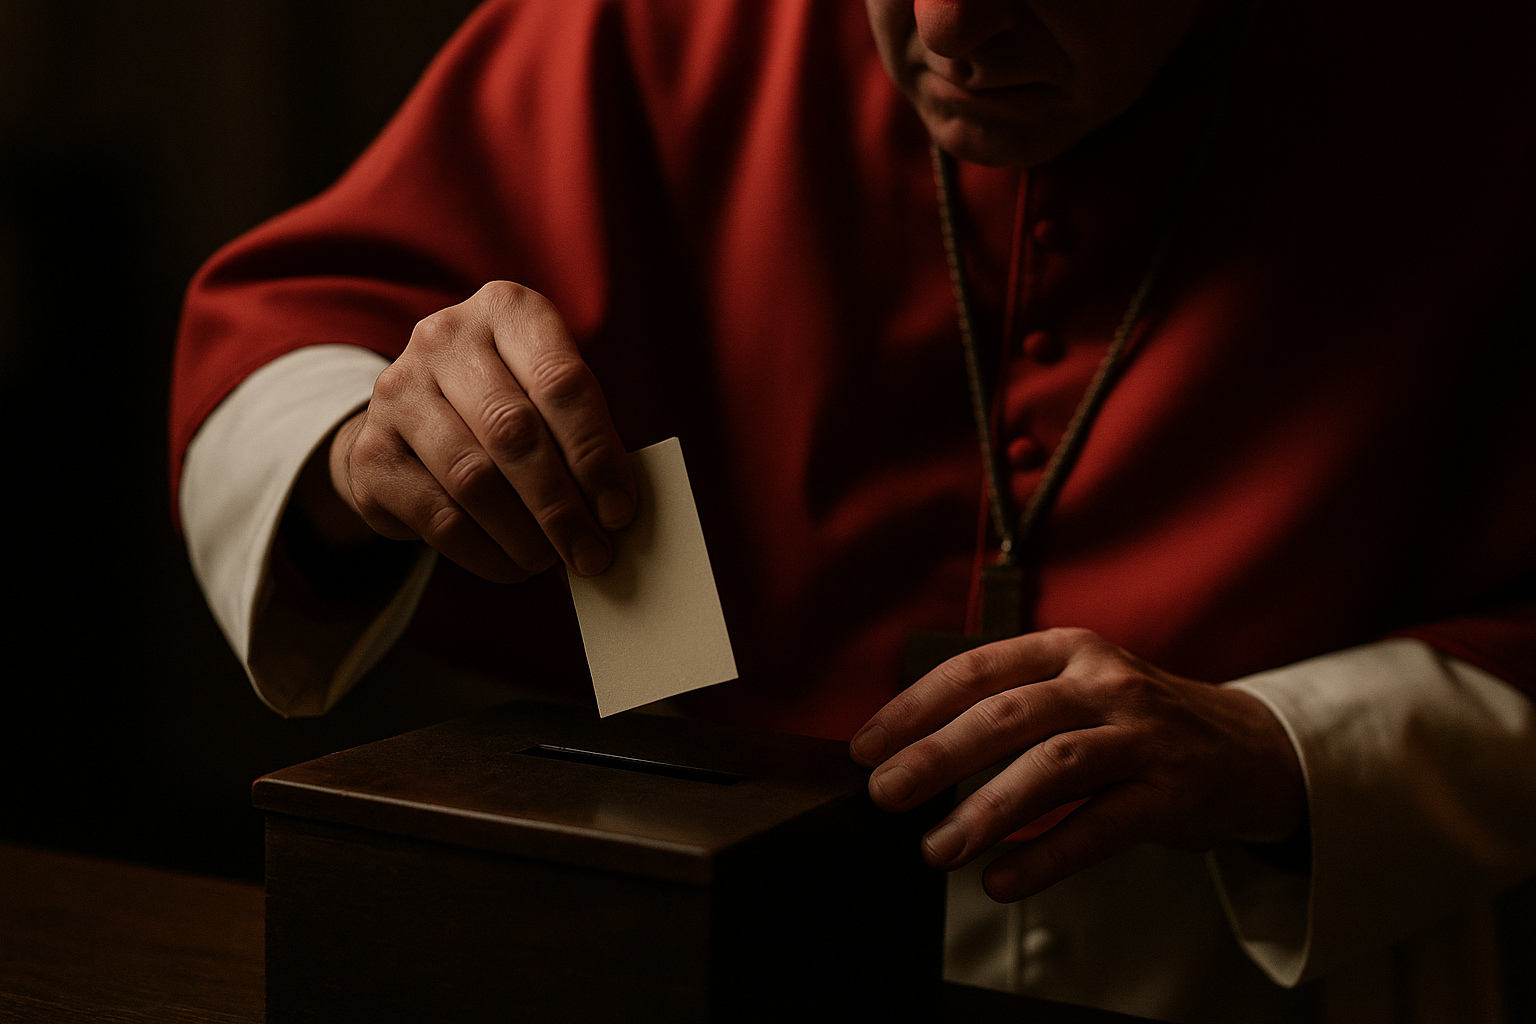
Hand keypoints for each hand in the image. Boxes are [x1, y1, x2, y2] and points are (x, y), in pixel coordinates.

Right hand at [305, 281, 635, 582]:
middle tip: (593, 554)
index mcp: (507, 310)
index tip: (620, 511)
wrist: (413, 418)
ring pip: (474, 478)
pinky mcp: (372, 450)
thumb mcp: (549, 398)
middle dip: (562, 505)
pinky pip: (438, 515)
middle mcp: (444, 337)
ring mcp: (398, 390)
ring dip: (525, 535)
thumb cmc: (511, 405)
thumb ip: (581, 439)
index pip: (562, 382)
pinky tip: (513, 566)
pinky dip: (485, 552)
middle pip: (515, 432)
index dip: (595, 453)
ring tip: (555, 562)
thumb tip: (614, 517)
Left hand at [850, 627, 1305, 900]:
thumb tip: (911, 749)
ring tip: (937, 848)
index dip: (914, 707)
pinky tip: (1001, 879)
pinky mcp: (1172, 793)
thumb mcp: (1078, 688)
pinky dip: (1045, 856)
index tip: (866, 746)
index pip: (975, 670)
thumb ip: (1010, 705)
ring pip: (1052, 767)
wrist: (1251, 747)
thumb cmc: (1139, 722)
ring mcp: (1142, 736)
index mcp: (1068, 650)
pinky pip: (1099, 827)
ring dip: (986, 809)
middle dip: (936, 756)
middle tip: (885, 794)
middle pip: (1006, 715)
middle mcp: (1104, 683)